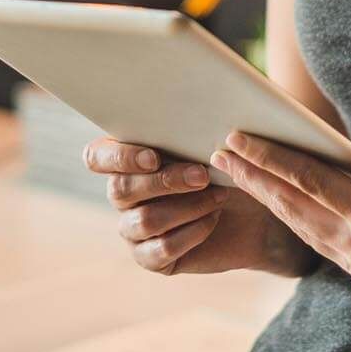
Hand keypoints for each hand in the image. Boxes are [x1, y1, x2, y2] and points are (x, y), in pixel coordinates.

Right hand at [83, 138, 316, 277]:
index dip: (118, 157)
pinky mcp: (152, 258)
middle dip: (164, 181)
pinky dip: (191, 233)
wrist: (254, 210)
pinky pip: (160, 250)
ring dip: (185, 207)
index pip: (96, 157)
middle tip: (203, 174)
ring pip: (144, 221)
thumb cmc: (228, 164)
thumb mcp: (214, 139)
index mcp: (124, 158)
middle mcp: (122, 194)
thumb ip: (196, 122)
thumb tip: (200, 93)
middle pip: (120, 190)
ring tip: (218, 196)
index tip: (154, 156)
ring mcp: (133, 228)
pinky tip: (213, 219)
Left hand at [212, 114, 350, 313]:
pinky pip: (318, 241)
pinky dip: (293, 218)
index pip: (310, 184)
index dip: (269, 160)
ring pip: (301, 228)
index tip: (238, 140)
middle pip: (293, 208)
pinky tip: (278, 201)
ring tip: (236, 174)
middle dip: (253, 179)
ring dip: (267, 199)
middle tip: (217, 154)